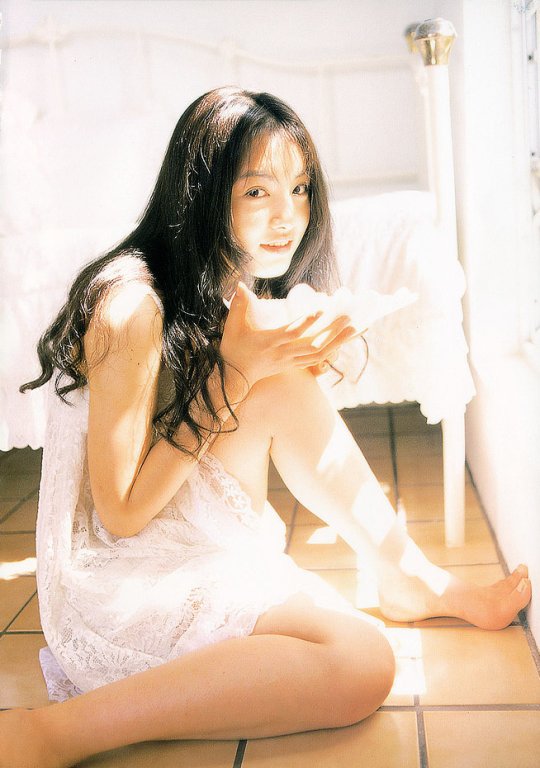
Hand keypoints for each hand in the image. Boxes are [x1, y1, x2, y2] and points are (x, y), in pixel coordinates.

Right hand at [220, 283, 355, 386]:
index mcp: (269, 342)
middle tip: (348, 318)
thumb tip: (240, 285)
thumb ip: (238, 306)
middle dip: (332, 332)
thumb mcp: (232, 327)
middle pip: (312, 344)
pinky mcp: (293, 365)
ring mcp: (290, 361)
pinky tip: (343, 342)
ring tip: (354, 328)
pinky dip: (331, 351)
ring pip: (319, 354)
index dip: (306, 322)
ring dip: (338, 342)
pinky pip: (316, 360)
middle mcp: (283, 353)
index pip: (291, 332)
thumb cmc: (234, 349)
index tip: (320, 310)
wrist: (235, 377)